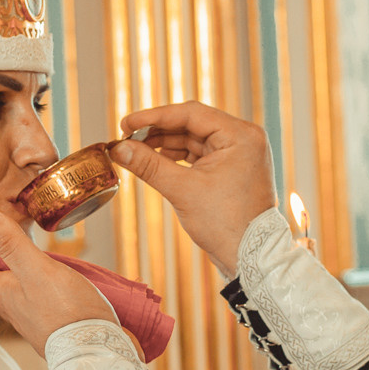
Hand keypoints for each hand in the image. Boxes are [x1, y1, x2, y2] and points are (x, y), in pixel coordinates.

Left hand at [0, 210, 115, 351]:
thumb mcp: (37, 269)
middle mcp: (13, 310)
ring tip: (29, 256)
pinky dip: (41, 290)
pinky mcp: (54, 326)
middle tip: (4, 241)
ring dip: (20, 277)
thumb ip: (10, 244)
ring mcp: (33, 320)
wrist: (98, 350)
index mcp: (2, 295)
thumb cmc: (67, 312)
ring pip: (18, 294)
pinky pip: (40, 303)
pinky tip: (54, 282)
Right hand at [114, 102, 276, 274]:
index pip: (191, 113)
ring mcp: (238, 153)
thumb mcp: (182, 190)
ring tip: (134, 150)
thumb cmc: (227, 224)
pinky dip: (176, 157)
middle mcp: (243, 138)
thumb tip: (118, 149)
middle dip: (157, 131)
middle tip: (126, 137)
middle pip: (191, 124)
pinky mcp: (231, 167)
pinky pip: (199, 154)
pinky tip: (153, 160)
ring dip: (164, 144)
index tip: (127, 123)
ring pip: (193, 139)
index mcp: (240, 135)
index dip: (155, 117)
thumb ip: (149, 165)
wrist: (250, 256)